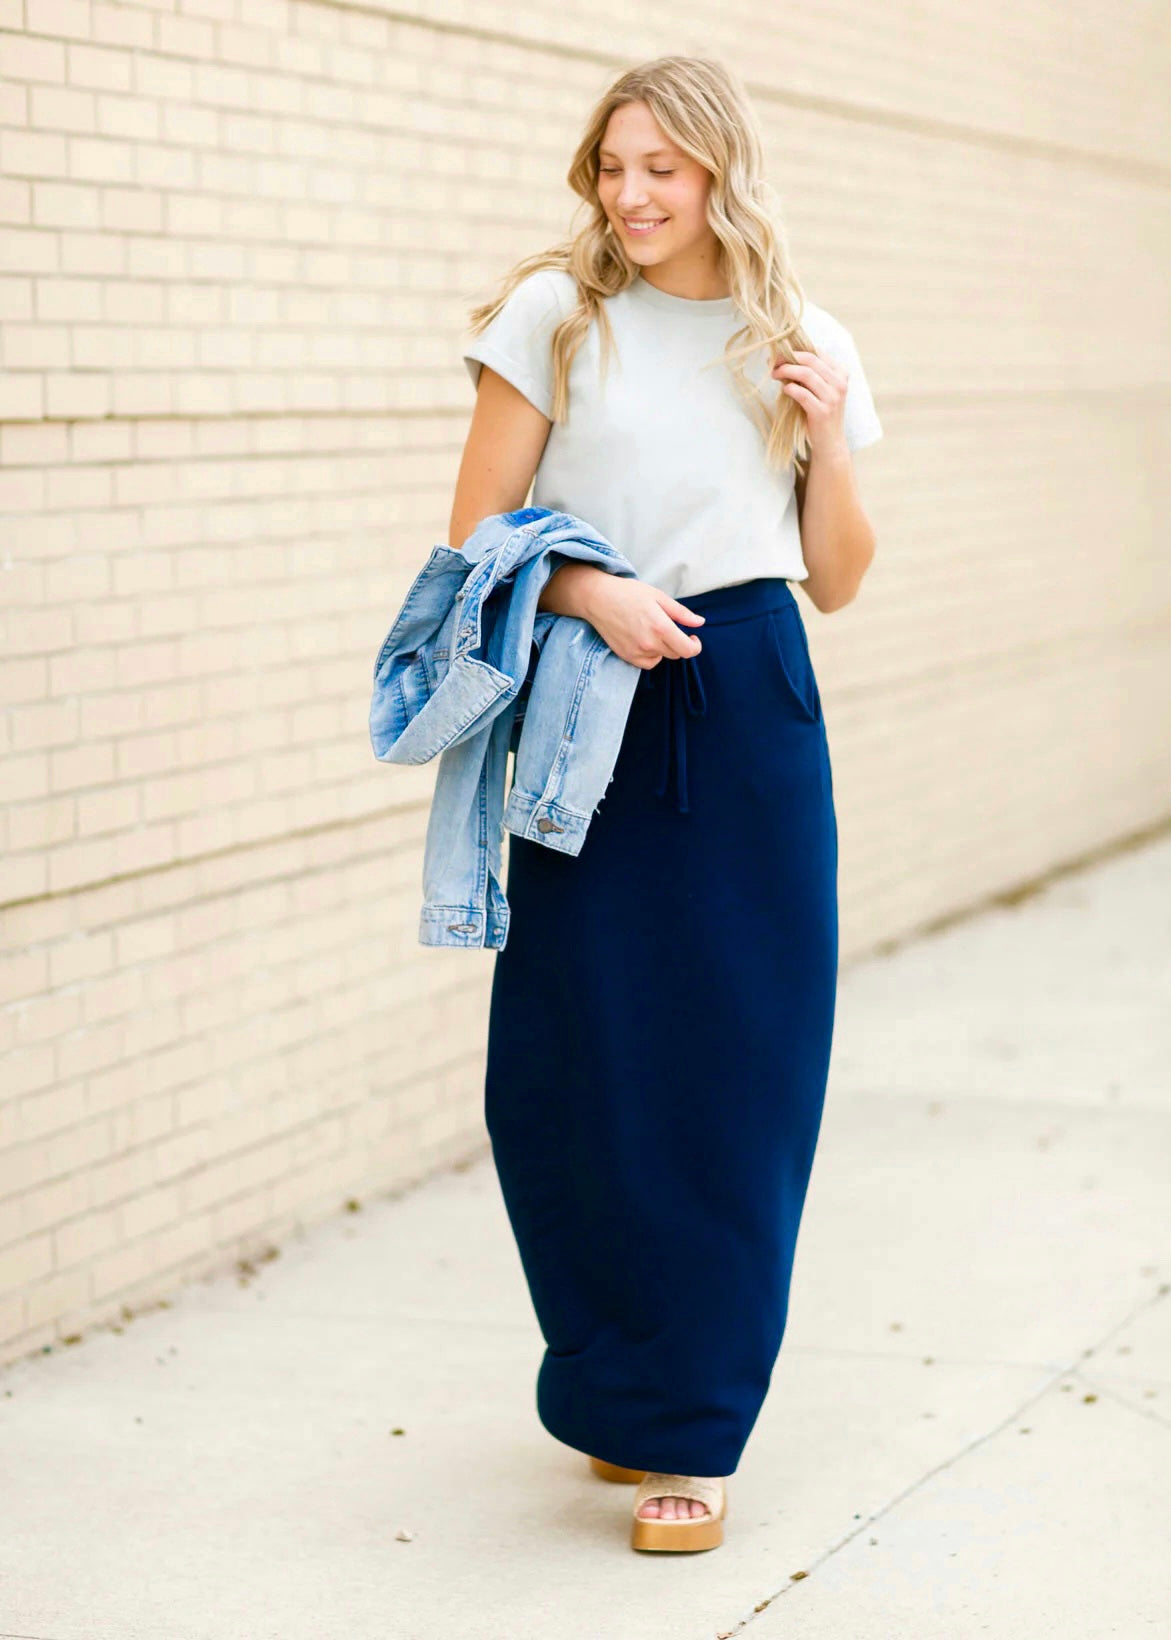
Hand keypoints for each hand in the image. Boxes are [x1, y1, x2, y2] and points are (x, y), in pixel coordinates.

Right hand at [580, 573, 704, 669]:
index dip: (695, 646)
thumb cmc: (628, 593)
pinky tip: (644, 640)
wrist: (598, 599)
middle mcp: (649, 643)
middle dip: (679, 643)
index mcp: (661, 627)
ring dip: (664, 648)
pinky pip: (647, 663)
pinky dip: (651, 655)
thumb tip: (700, 623)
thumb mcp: (659, 597)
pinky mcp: (626, 656)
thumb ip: (681, 613)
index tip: (693, 638)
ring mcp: (636, 652)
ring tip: (652, 630)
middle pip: (675, 654)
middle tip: (671, 628)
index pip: (687, 650)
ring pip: (662, 658)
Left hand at [771, 349, 849, 460]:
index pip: (817, 352)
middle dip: (788, 358)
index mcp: (841, 373)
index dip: (797, 350)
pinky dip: (790, 389)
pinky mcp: (822, 411)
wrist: (830, 442)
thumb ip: (812, 373)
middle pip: (811, 360)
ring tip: (774, 374)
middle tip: (773, 361)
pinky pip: (802, 394)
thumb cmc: (821, 413)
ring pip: (806, 374)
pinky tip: (784, 389)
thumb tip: (786, 357)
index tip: (780, 352)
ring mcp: (832, 398)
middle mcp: (840, 383)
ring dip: (786, 371)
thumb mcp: (822, 390)